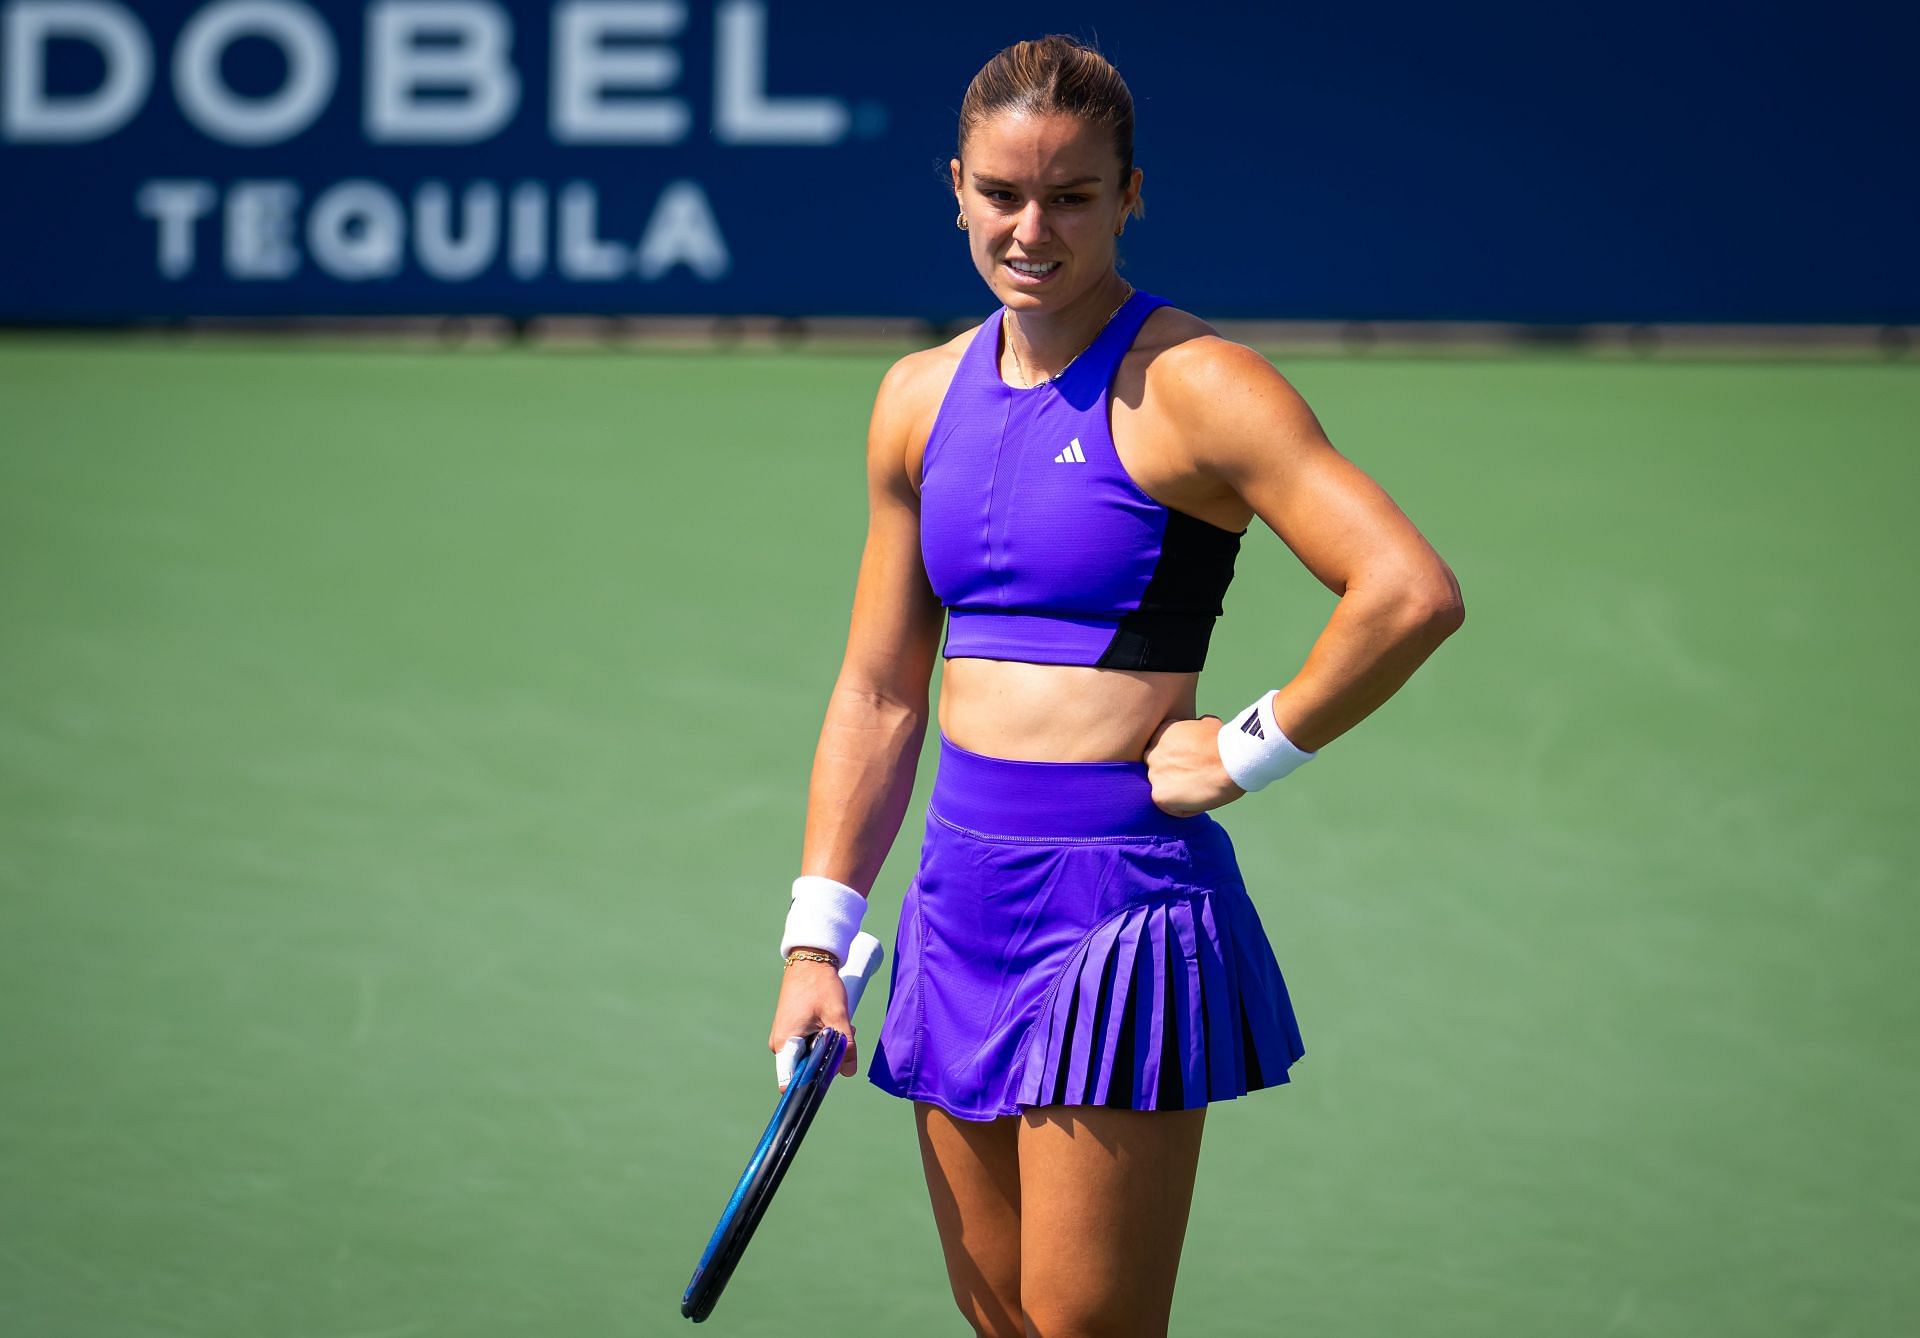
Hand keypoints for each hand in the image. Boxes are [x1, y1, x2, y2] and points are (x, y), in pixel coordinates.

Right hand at [767, 960, 857, 1091]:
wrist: (810, 959)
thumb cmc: (819, 985)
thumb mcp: (837, 1016)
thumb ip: (845, 1046)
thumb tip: (848, 1072)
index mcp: (786, 1043)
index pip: (789, 1082)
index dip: (808, 1086)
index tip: (827, 1081)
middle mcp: (781, 1043)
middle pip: (805, 1069)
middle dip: (828, 1060)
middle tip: (844, 1039)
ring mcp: (786, 1036)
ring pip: (810, 1055)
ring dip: (829, 1046)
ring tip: (842, 1026)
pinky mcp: (792, 1029)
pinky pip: (809, 1043)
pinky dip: (824, 1037)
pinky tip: (834, 1023)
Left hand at [1143, 715, 1245, 816]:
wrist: (1232, 761)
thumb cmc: (1226, 744)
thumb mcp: (1208, 725)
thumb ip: (1196, 727)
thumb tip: (1201, 726)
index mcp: (1162, 733)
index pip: (1162, 751)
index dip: (1179, 759)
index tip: (1195, 763)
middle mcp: (1152, 753)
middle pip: (1159, 770)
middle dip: (1175, 775)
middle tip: (1197, 778)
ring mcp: (1154, 775)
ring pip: (1164, 789)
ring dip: (1180, 792)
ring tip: (1203, 789)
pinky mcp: (1159, 795)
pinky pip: (1171, 807)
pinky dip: (1186, 808)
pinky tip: (1202, 799)